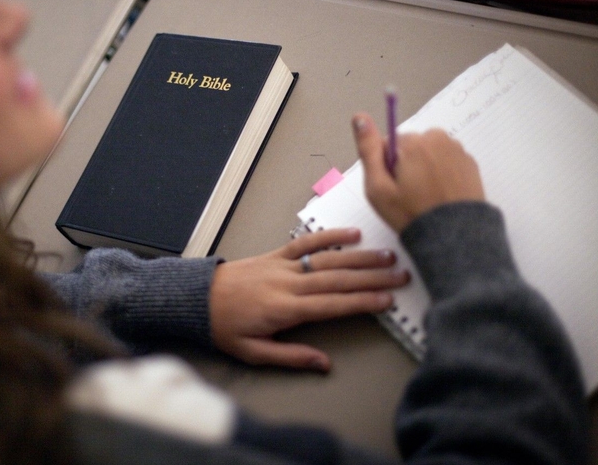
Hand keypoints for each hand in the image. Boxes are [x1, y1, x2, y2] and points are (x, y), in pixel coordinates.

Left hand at [209, 228, 407, 371]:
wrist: (196, 298)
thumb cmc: (223, 326)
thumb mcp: (253, 352)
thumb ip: (290, 357)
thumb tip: (322, 364)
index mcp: (285, 309)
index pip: (333, 304)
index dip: (362, 302)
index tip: (387, 300)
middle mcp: (287, 283)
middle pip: (338, 279)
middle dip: (372, 277)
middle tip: (401, 274)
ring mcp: (282, 265)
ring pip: (327, 259)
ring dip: (359, 256)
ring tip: (387, 255)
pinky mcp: (275, 254)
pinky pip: (305, 242)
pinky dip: (328, 236)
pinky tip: (351, 233)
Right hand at [353, 113, 484, 232]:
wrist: (452, 236)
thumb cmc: (410, 213)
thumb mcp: (378, 186)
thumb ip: (368, 149)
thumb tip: (359, 116)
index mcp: (413, 142)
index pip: (388, 144)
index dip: (386, 166)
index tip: (392, 187)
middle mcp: (437, 138)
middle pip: (410, 146)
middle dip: (406, 165)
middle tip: (407, 194)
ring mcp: (457, 149)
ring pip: (429, 153)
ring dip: (424, 168)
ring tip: (426, 196)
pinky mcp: (470, 163)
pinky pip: (447, 161)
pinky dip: (442, 173)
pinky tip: (440, 195)